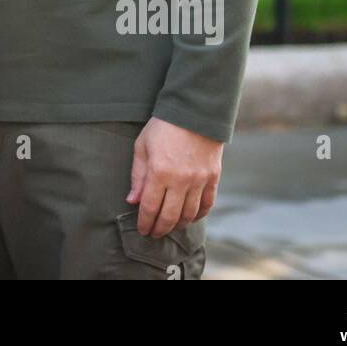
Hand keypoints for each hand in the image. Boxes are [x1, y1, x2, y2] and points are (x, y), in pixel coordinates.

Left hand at [125, 116, 222, 237]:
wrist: (194, 112)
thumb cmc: (163, 127)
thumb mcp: (142, 146)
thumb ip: (138, 176)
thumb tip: (133, 200)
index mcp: (159, 172)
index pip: (150, 208)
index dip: (145, 223)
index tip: (142, 230)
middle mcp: (181, 180)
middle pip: (170, 216)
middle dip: (159, 229)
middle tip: (153, 234)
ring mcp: (199, 180)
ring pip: (189, 215)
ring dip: (178, 225)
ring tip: (169, 227)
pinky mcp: (213, 177)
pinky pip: (207, 205)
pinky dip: (198, 215)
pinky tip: (190, 217)